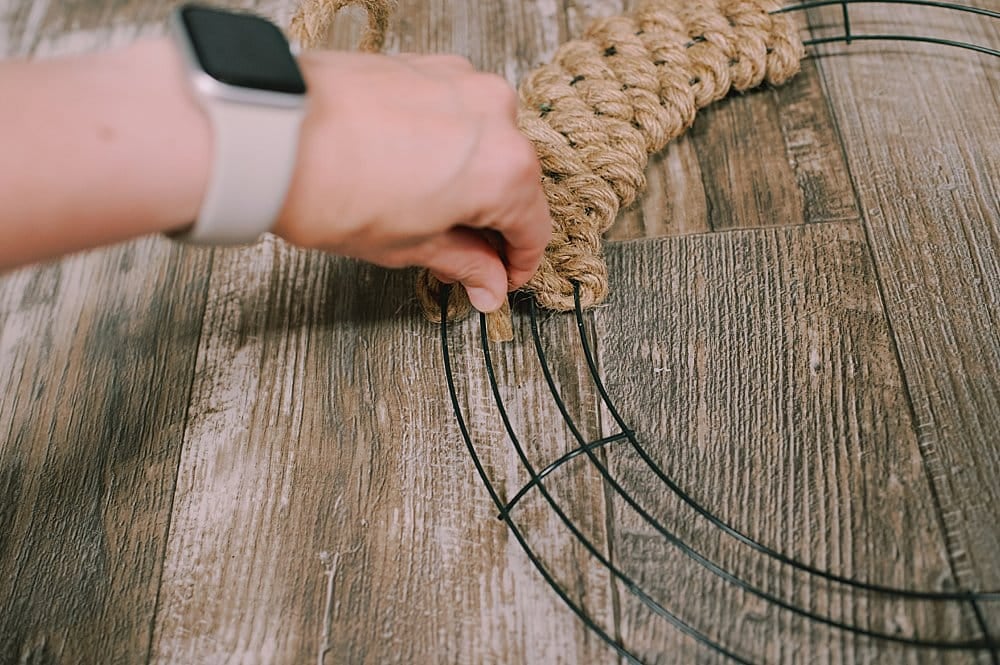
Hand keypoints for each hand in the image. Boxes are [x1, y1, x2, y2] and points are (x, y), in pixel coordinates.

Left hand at [272, 52, 551, 312]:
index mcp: (504, 168)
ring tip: (426, 210)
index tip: (501, 278)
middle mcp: (495, 114)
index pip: (533, 226)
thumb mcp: (408, 246)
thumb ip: (462, 262)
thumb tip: (488, 281)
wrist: (269, 132)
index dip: (519, 263)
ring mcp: (461, 81)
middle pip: (514, 180)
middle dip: (491, 221)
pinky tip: (411, 169)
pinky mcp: (427, 64)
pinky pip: (455, 112)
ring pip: (486, 142)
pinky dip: (445, 143)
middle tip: (460, 253)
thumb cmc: (330, 189)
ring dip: (468, 178)